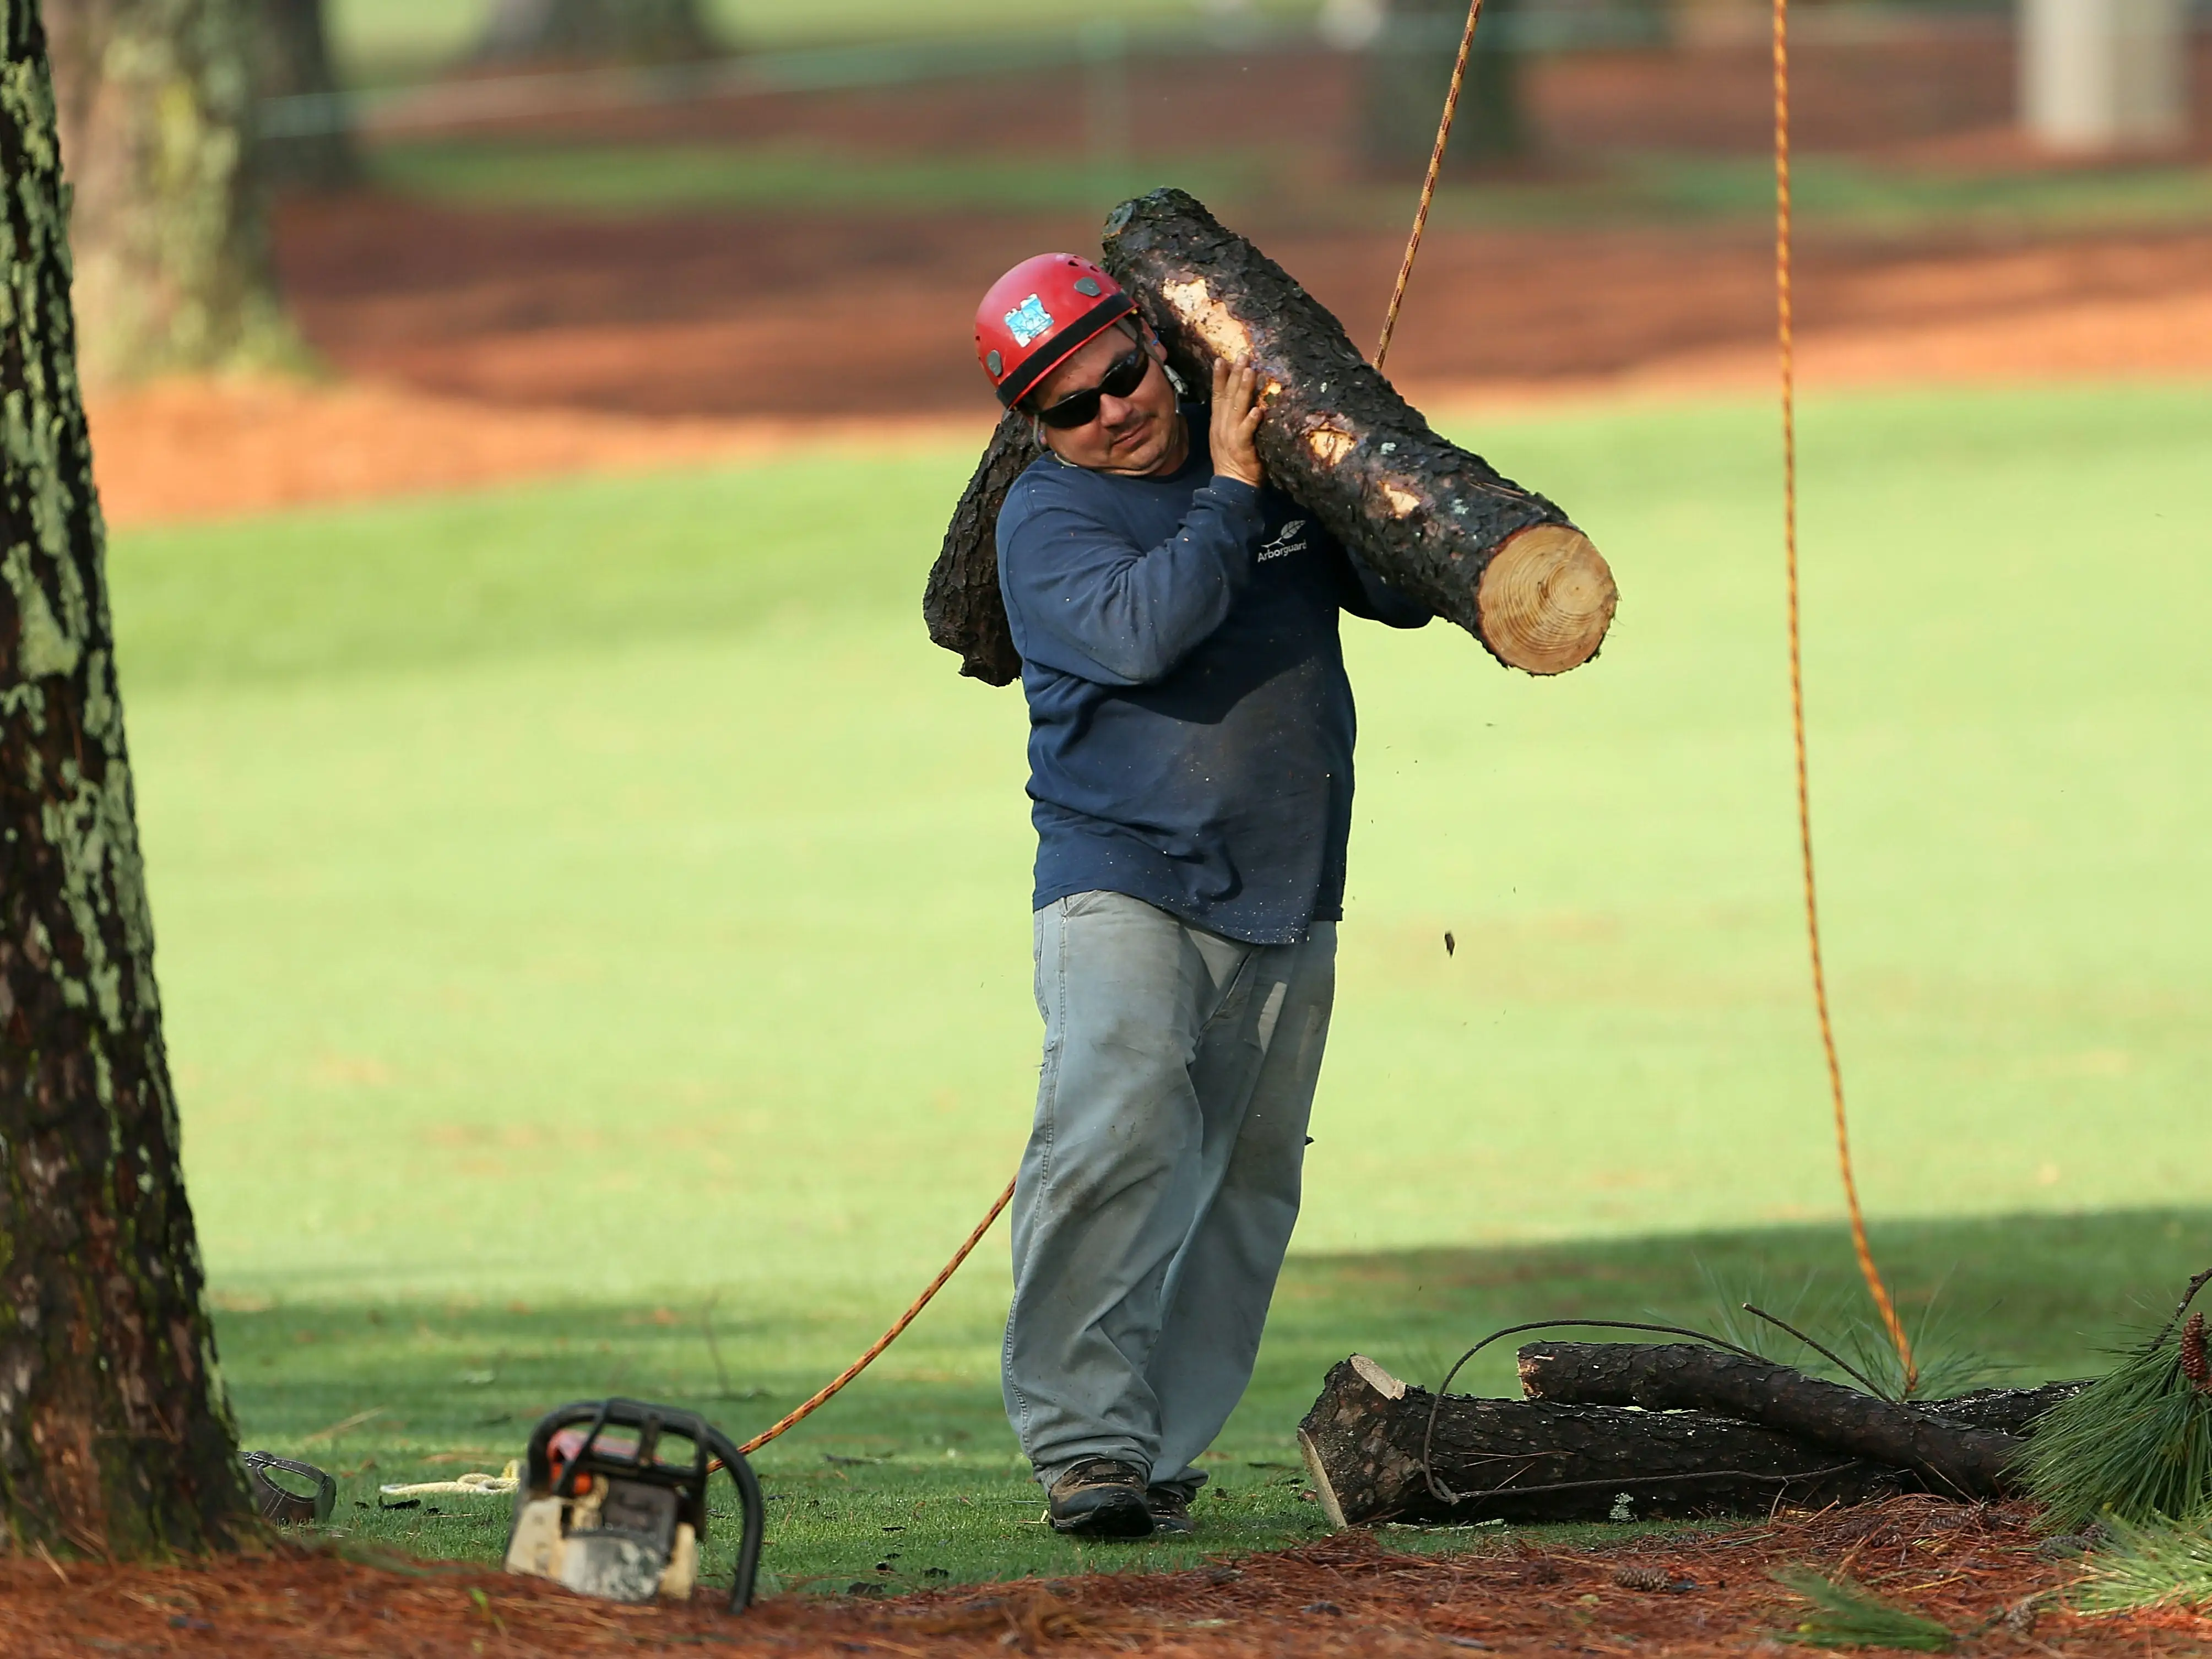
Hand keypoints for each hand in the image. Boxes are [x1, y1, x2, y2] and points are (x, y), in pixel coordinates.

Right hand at [1209, 358, 1263, 488]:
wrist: (1231, 486)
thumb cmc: (1233, 460)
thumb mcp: (1225, 435)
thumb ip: (1231, 417)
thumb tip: (1241, 398)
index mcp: (1218, 422)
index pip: (1217, 395)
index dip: (1219, 377)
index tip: (1222, 359)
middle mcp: (1222, 426)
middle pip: (1227, 396)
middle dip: (1234, 375)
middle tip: (1242, 356)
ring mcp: (1231, 436)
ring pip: (1236, 408)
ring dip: (1243, 389)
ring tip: (1250, 372)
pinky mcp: (1242, 447)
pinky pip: (1246, 431)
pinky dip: (1251, 421)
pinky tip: (1258, 409)